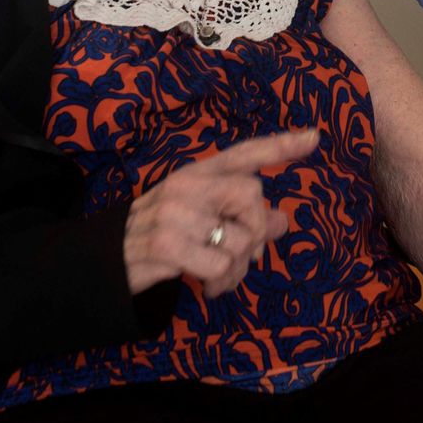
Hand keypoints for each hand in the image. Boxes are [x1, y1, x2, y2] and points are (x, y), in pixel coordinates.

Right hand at [123, 129, 316, 296]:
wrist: (108, 259)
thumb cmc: (163, 234)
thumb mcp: (201, 218)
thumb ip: (242, 217)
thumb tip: (282, 220)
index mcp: (198, 173)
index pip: (243, 154)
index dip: (280, 146)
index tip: (314, 138)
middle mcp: (187, 184)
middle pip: (251, 195)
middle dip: (256, 230)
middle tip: (242, 252)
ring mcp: (175, 212)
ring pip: (240, 239)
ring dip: (238, 267)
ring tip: (218, 274)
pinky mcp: (167, 244)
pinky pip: (222, 264)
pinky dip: (221, 282)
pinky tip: (207, 284)